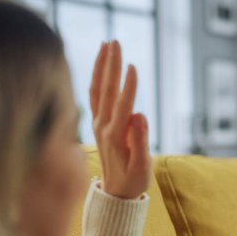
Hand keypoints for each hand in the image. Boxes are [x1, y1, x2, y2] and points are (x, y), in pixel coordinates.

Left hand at [89, 41, 151, 198]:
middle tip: (116, 42)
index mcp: (115, 137)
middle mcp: (103, 127)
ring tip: (107, 44)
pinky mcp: (98, 122)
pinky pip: (94, 94)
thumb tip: (139, 115)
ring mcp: (98, 123)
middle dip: (111, 65)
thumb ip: (140, 141)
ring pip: (97, 89)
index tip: (133, 66)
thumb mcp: (142, 166)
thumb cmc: (133, 181)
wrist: (115, 193)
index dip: (128, 86)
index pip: (122, 106)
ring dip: (102, 65)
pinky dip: (97, 76)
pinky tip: (102, 62)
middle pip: (107, 90)